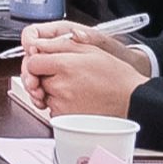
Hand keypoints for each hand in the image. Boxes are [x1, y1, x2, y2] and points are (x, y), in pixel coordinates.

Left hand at [13, 21, 149, 120]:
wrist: (130, 100)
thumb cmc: (115, 76)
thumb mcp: (90, 49)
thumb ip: (60, 45)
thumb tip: (38, 44)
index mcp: (65, 66)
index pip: (32, 63)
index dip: (37, 60)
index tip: (45, 61)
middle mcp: (60, 87)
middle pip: (35, 79)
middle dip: (44, 75)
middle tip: (63, 73)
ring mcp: (61, 105)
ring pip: (43, 94)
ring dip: (51, 90)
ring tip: (73, 86)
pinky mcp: (65, 119)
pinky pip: (52, 109)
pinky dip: (59, 103)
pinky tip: (75, 98)